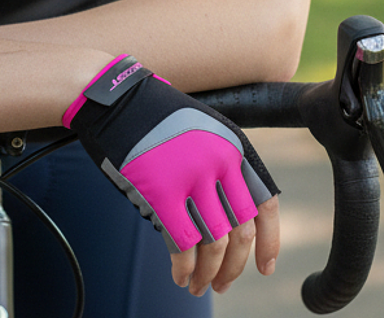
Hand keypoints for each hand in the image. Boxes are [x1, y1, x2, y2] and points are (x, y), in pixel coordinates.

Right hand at [63, 56, 279, 294]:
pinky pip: (182, 243)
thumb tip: (231, 215)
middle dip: (233, 267)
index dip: (269, 242)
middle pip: (239, 232)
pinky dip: (184, 267)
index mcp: (233, 146)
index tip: (264, 267)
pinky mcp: (162, 191)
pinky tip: (180, 275)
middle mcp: (219, 163)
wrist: (114, 98)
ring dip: (208, 274)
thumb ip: (221, 164)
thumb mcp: (201, 129)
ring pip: (214, 244)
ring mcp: (191, 178)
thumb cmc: (152, 113)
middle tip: (222, 284)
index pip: (265, 205)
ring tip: (197, 285)